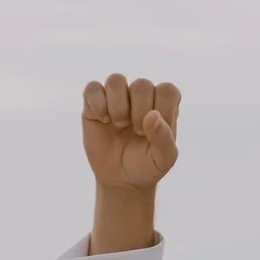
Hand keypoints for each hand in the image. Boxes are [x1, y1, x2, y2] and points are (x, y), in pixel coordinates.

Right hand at [82, 74, 179, 245]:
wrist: (121, 179)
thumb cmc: (146, 165)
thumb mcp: (163, 159)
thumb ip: (164, 138)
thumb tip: (152, 115)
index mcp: (163, 104)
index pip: (167, 90)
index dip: (161, 111)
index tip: (155, 132)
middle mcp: (141, 96)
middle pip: (142, 84)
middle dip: (139, 112)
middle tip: (137, 132)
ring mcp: (117, 97)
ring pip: (116, 80)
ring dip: (118, 106)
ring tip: (119, 124)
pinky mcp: (94, 103)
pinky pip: (92, 88)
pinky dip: (97, 104)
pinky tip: (102, 120)